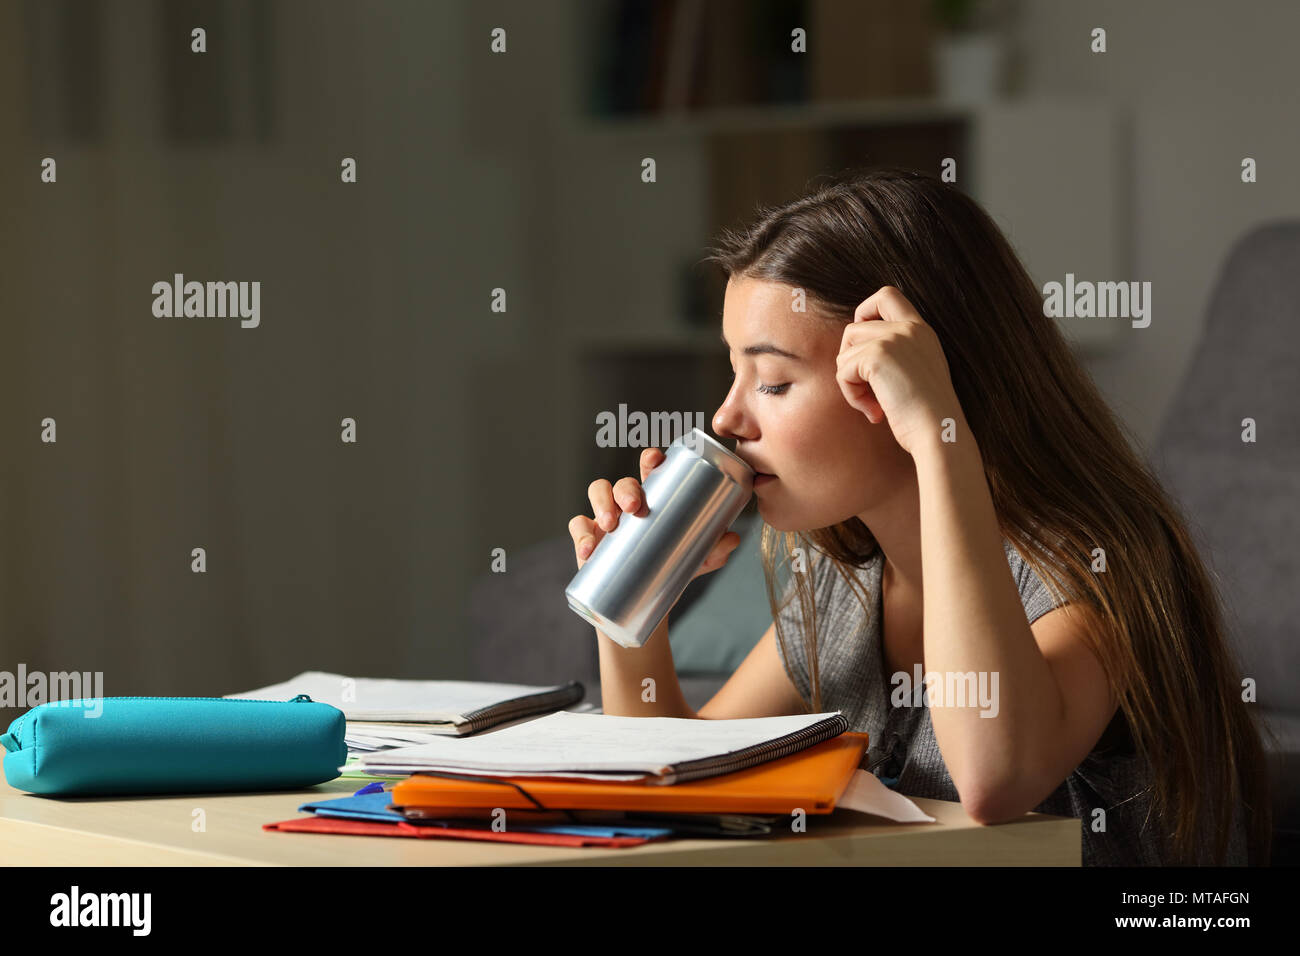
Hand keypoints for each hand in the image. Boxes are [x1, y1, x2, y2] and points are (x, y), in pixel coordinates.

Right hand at [567, 446, 740, 573]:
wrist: (644, 604)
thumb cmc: (670, 569)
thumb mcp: (694, 561)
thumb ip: (712, 550)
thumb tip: (733, 538)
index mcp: (656, 498)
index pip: (652, 469)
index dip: (651, 458)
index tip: (655, 459)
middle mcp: (628, 502)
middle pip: (623, 480)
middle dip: (627, 488)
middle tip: (635, 506)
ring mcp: (605, 517)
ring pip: (597, 492)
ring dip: (602, 503)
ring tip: (610, 526)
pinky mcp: (588, 536)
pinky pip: (578, 526)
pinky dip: (581, 535)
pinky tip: (588, 550)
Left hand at [835, 285, 964, 458]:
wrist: (939, 432)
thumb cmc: (927, 416)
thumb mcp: (917, 374)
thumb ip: (896, 355)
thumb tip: (853, 354)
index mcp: (922, 330)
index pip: (886, 295)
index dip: (864, 314)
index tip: (865, 349)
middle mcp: (909, 328)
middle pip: (854, 327)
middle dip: (849, 358)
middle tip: (865, 386)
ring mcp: (894, 338)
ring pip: (845, 351)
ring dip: (850, 382)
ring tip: (872, 404)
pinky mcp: (878, 356)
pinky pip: (843, 370)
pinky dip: (851, 394)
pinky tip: (873, 412)